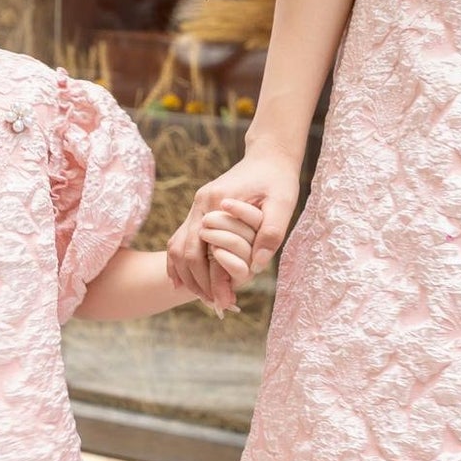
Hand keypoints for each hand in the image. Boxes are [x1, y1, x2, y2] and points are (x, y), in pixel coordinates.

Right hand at [168, 154, 300, 311]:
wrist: (269, 155)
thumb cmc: (278, 179)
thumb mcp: (283, 203)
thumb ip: (271, 232)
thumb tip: (257, 265)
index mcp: (214, 203)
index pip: (200, 252)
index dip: (208, 281)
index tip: (223, 303)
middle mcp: (199, 205)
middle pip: (183, 253)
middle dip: (197, 283)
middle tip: (215, 306)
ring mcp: (197, 207)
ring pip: (178, 247)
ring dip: (187, 275)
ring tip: (205, 297)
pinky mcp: (201, 209)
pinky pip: (182, 239)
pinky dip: (182, 262)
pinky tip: (187, 281)